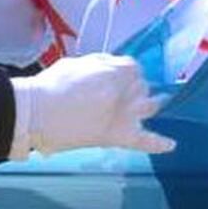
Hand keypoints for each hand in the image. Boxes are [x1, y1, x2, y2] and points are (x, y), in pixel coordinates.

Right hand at [8, 54, 176, 157]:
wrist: (36, 115)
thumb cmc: (52, 86)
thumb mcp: (78, 63)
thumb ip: (102, 64)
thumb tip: (114, 67)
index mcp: (116, 71)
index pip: (133, 67)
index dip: (125, 72)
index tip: (117, 76)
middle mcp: (126, 92)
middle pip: (142, 86)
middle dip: (133, 87)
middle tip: (118, 92)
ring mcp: (126, 115)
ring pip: (150, 106)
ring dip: (148, 103)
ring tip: (150, 103)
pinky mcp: (119, 137)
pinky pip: (145, 142)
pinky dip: (159, 144)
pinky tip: (171, 145)